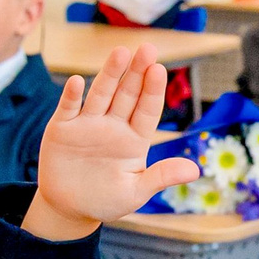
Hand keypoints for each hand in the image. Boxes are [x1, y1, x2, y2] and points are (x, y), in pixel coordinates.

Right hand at [25, 46, 199, 240]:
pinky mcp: (62, 129)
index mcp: (134, 139)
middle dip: (136, 72)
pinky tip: (78, 81)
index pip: (147, 109)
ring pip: (100, 94)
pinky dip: (72, 95)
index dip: (153, 90)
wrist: (69, 209)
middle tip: (147, 50)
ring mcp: (87, 124)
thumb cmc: (105, 200)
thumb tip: (195, 170)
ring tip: (120, 53)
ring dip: (109, 74)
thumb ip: (161, 176)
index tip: (160, 70)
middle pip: (127, 94)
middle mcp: (113, 126)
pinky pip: (68, 108)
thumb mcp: (136, 192)